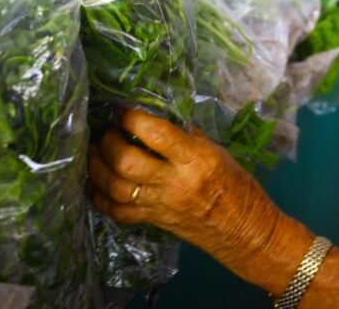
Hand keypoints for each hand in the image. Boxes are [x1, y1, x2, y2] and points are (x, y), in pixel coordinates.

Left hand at [88, 109, 284, 277]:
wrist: (243, 229)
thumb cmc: (236, 185)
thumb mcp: (217, 151)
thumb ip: (186, 136)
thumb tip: (159, 118)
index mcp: (196, 159)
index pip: (158, 134)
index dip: (134, 119)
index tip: (123, 110)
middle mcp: (174, 182)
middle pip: (128, 163)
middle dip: (109, 143)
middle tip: (107, 132)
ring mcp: (161, 204)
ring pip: (116, 188)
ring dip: (98, 167)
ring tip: (95, 151)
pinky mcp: (153, 221)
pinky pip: (118, 212)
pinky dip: (100, 197)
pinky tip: (94, 183)